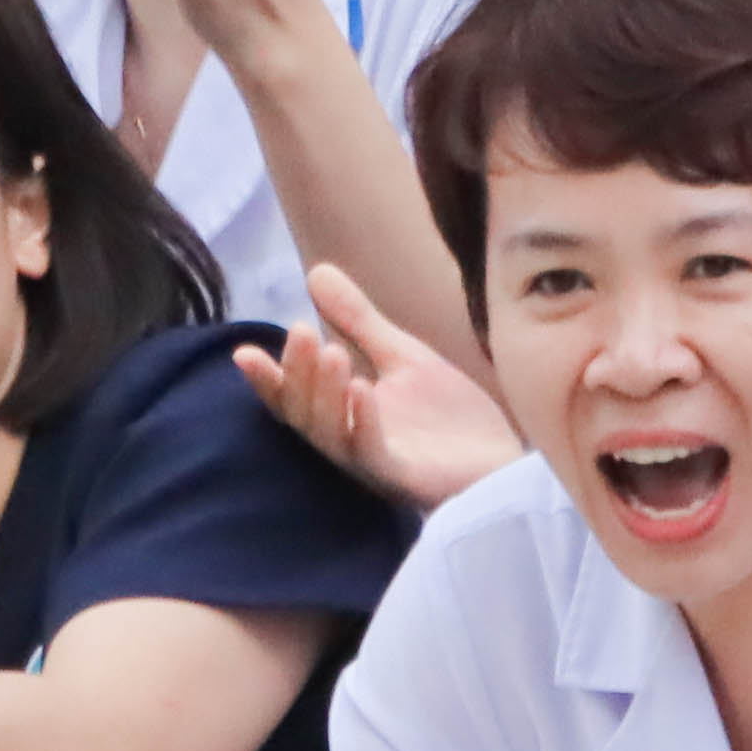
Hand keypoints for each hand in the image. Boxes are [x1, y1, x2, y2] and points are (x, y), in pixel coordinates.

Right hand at [246, 266, 518, 508]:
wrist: (507, 465)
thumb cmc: (452, 421)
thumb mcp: (401, 358)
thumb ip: (358, 322)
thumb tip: (316, 271)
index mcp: (343, 419)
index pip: (294, 401)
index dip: (268, 380)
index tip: (244, 352)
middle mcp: (350, 446)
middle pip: (305, 415)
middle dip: (297, 374)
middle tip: (300, 330)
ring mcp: (377, 465)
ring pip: (332, 434)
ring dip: (325, 392)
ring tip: (330, 350)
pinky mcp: (408, 479)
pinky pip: (375, 453)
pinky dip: (366, 421)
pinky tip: (365, 388)